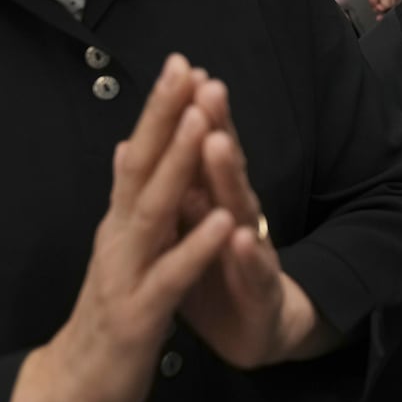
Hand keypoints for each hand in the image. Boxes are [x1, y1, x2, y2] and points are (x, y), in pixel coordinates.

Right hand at [9, 54, 235, 401]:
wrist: (74, 390)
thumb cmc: (106, 316)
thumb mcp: (118, 250)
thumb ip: (125, 200)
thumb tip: (126, 146)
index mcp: (120, 221)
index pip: (139, 152)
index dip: (159, 109)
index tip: (182, 61)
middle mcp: (118, 237)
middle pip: (141, 167)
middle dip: (165, 117)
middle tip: (185, 67)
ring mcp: (125, 274)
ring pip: (153, 212)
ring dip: (178, 166)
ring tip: (203, 123)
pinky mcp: (139, 315)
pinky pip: (172, 277)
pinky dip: (197, 248)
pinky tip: (223, 222)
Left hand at [175, 75, 341, 367]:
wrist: (257, 331)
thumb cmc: (217, 274)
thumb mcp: (187, 228)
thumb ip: (173, 184)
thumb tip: (138, 142)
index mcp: (214, 200)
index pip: (203, 149)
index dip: (192, 112)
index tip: (180, 70)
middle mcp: (238, 214)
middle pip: (226, 166)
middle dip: (216, 126)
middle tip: (207, 88)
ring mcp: (254, 250)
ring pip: (241, 208)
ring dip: (229, 176)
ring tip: (218, 143)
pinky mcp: (262, 290)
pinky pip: (255, 270)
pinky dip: (248, 253)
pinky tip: (241, 236)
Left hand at [368, 0, 399, 17]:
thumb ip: (373, 1)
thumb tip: (376, 9)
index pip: (387, 6)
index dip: (381, 10)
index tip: (377, 7)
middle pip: (391, 8)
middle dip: (384, 10)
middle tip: (378, 9)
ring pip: (394, 6)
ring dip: (388, 8)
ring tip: (382, 5)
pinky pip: (396, 2)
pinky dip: (392, 5)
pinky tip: (387, 3)